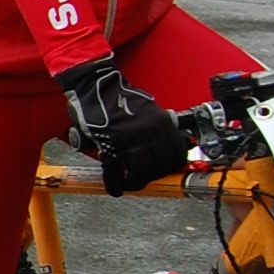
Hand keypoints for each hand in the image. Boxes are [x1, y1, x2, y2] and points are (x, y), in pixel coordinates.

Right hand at [60, 56, 187, 196]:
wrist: (95, 84)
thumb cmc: (120, 95)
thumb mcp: (150, 108)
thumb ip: (161, 126)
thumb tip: (177, 142)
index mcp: (162, 123)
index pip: (177, 155)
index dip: (171, 167)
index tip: (165, 170)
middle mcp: (149, 132)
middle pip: (160, 167)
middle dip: (153, 176)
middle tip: (145, 178)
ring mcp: (130, 139)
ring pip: (141, 171)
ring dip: (136, 182)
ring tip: (130, 182)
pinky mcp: (110, 143)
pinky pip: (114, 170)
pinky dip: (114, 183)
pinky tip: (115, 188)